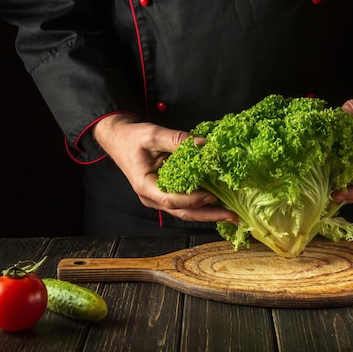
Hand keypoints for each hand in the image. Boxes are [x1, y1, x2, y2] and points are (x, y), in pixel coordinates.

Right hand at [93, 113, 238, 223]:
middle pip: (183, 213)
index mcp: (145, 186)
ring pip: (185, 212)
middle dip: (209, 216)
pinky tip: (218, 204)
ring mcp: (158, 198)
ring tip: (230, 214)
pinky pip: (185, 204)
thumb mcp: (153, 135)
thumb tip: (205, 144)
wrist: (119, 139)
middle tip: (233, 216)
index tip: (213, 195)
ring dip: (208, 214)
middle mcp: (152, 198)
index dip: (194, 200)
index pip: (172, 199)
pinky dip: (202, 205)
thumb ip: (178, 140)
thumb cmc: (132, 138)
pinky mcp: (166, 194)